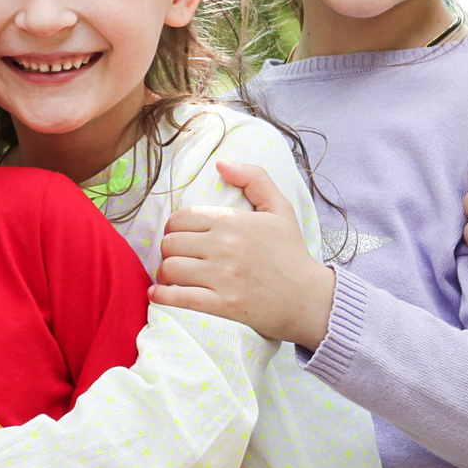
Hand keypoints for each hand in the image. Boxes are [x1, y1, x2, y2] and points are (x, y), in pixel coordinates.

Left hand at [151, 160, 335, 348]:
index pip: (181, 218)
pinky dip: (162, 296)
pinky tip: (158, 293)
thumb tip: (221, 163)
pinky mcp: (223, 304)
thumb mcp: (280, 208)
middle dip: (169, 249)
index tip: (182, 236)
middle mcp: (224, 246)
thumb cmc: (292, 253)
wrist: (309, 298)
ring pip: (170, 268)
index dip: (175, 226)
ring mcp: (222, 277)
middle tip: (178, 256)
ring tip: (171, 275)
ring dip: (165, 272)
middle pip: (170, 242)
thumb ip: (253, 178)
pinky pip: (180, 298)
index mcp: (233, 221)